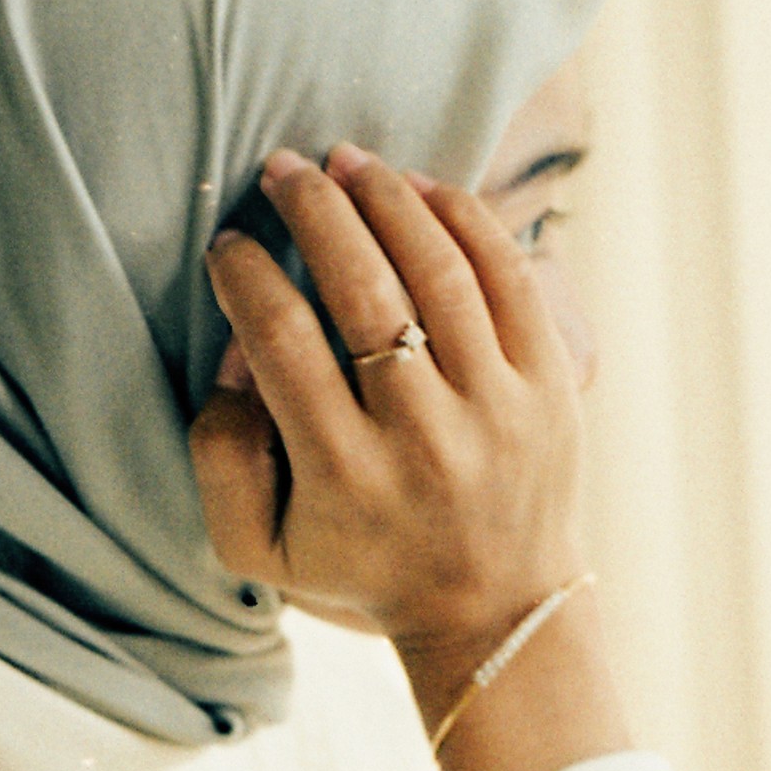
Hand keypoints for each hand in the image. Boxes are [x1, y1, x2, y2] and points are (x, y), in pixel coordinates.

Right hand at [193, 144, 630, 770]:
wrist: (493, 608)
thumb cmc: (360, 563)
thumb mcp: (258, 548)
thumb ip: (219, 459)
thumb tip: (234, 361)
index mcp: (344, 474)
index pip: (282, 338)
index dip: (246, 272)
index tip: (229, 242)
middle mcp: (424, 437)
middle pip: (361, 287)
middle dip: (312, 210)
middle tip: (282, 170)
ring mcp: (497, 407)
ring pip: (438, 268)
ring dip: (385, 197)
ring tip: (346, 162)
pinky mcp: (551, 385)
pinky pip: (508, 276)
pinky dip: (463, 219)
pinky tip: (420, 187)